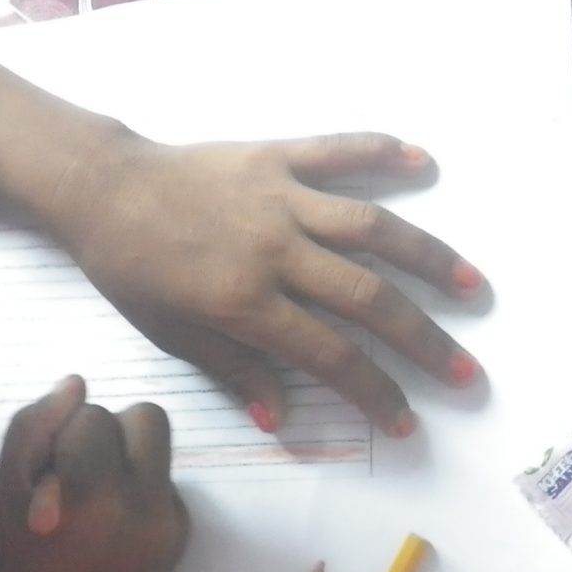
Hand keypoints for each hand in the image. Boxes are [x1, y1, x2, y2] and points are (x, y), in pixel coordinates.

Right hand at [0, 377, 187, 571]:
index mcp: (93, 487)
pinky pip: (166, 490)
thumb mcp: (1, 491)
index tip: (47, 470)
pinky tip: (110, 530)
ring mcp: (169, 524)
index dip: (64, 435)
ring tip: (94, 498)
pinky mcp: (180, 543)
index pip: (93, 415)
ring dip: (129, 460)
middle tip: (80, 467)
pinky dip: (140, 496)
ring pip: (160, 453)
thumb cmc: (14, 564)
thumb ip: (34, 428)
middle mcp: (143, 502)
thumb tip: (75, 383)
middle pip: (148, 418)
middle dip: (111, 432)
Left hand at [45, 129, 484, 435]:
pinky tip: (422, 161)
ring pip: (373, 227)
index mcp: (246, 302)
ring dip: (428, 256)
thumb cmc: (131, 270)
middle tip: (466, 373)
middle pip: (369, 300)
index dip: (376, 394)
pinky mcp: (274, 156)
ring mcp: (280, 198)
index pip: (331, 357)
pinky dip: (381, 152)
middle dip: (424, 342)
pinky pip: (337, 151)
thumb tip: (282, 418)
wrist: (101, 190)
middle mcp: (275, 249)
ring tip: (470, 285)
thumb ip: (233, 371)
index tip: (407, 420)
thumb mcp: (171, 334)